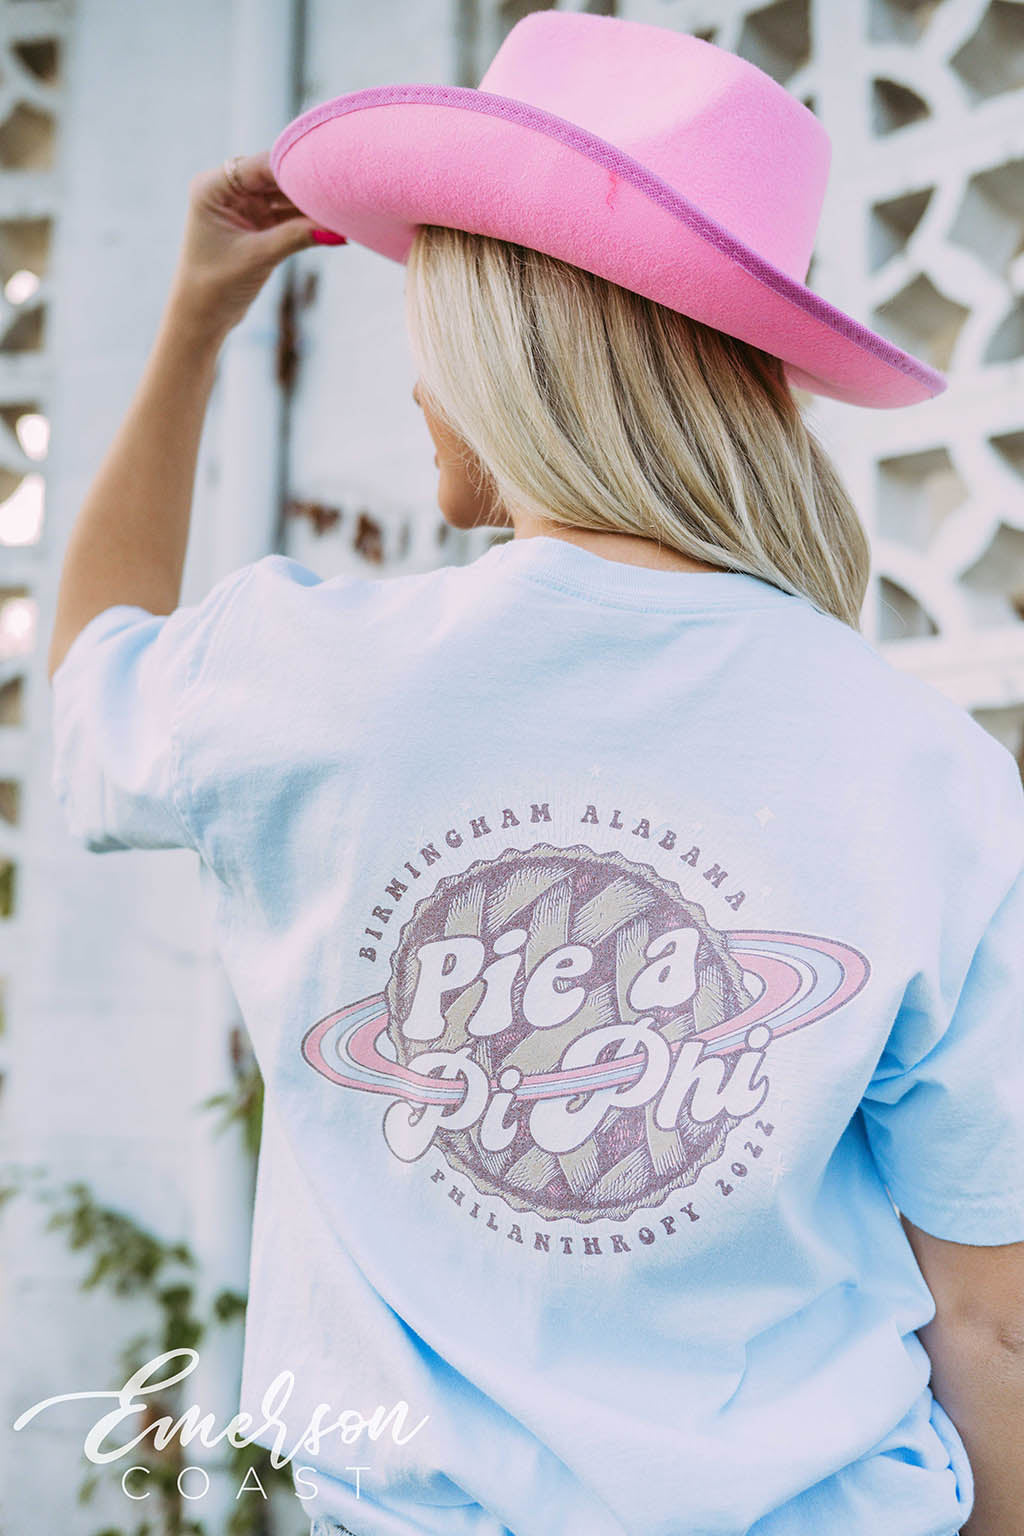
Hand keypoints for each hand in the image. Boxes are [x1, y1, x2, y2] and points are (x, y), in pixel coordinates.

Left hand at [168, 149, 344, 336]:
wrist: (203, 316)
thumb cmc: (216, 286)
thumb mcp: (258, 257)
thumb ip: (296, 237)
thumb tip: (335, 229)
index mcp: (214, 186)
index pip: (263, 166)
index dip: (297, 167)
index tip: (331, 172)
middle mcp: (229, 188)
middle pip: (277, 177)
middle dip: (309, 186)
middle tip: (344, 192)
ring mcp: (245, 204)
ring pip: (287, 196)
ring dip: (313, 205)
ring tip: (344, 210)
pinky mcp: (259, 222)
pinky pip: (289, 214)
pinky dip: (309, 220)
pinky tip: (334, 223)